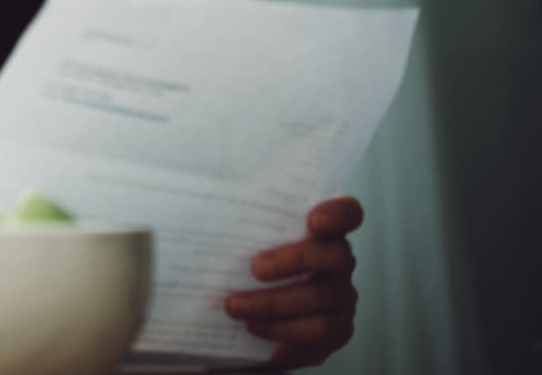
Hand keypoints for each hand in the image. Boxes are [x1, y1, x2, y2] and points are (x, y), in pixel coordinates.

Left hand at [224, 196, 362, 367]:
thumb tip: (194, 209)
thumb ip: (236, 222)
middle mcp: (338, 261)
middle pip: (335, 255)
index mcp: (322, 228)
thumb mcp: (241, 238)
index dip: (337, 214)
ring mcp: (341, 297)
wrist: (247, 313)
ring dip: (275, 303)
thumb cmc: (244, 263)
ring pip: (320, 299)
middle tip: (255, 268)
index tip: (313, 220)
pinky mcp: (334, 331)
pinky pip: (315, 333)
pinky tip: (253, 327)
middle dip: (294, 260)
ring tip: (234, 306)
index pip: (347, 212)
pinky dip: (281, 330)